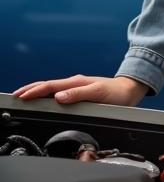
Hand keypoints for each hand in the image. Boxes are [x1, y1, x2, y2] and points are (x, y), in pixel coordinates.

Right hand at [12, 74, 148, 106]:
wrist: (130, 90)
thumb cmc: (117, 94)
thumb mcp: (99, 94)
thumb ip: (79, 94)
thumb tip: (58, 97)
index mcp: (76, 83)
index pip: (50, 86)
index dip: (34, 91)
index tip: (21, 96)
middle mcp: (75, 83)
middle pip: (47, 86)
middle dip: (30, 89)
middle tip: (15, 96)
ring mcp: (77, 87)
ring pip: (52, 88)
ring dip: (37, 91)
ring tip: (23, 96)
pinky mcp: (80, 92)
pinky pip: (59, 92)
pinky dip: (47, 94)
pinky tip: (44, 99)